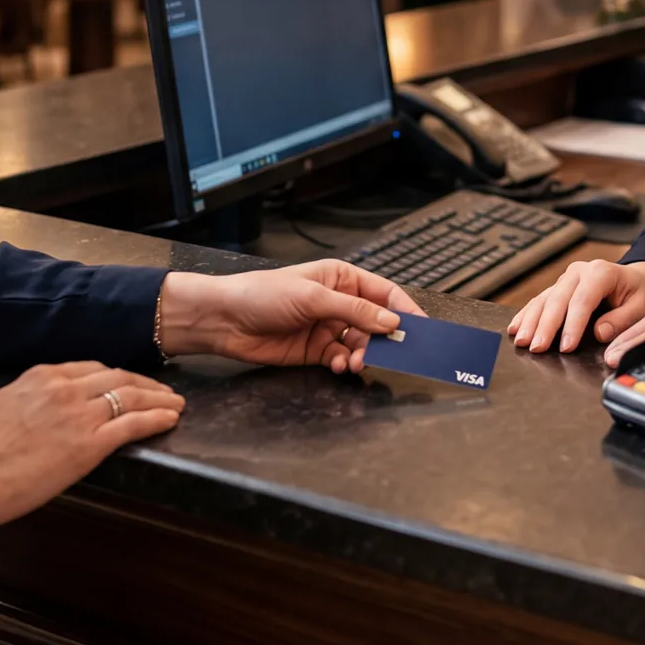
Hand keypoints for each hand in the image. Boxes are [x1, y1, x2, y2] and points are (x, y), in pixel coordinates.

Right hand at [0, 362, 184, 534]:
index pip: (92, 368)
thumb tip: (41, 401)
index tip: (129, 383)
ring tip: (176, 402)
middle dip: (145, 383)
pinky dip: (157, 418)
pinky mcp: (90, 444)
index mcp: (43, 376)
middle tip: (162, 390)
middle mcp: (66, 388)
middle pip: (118, 377)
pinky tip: (171, 418)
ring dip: (159, 398)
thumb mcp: (1, 404)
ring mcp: (80, 415)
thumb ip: (29, 396)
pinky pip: (133, 424)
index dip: (116, 376)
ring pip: (132, 396)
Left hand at [158, 262, 422, 373]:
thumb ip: (355, 310)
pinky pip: (342, 358)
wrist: (223, 320)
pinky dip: (345, 364)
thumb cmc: (261, 294)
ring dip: (363, 354)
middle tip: (388, 353)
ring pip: (360, 343)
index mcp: (341, 278)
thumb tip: (391, 321)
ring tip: (355, 362)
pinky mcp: (315, 351)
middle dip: (382, 338)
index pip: (383, 292)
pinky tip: (339, 366)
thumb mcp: (313, 297)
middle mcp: (337, 302)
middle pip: (375, 322)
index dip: (404, 308)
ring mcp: (327, 327)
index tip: (421, 327)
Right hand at [508, 259, 644, 354]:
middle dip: (546, 326)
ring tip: (521, 341)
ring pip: (544, 299)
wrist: (637, 277)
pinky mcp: (559, 286)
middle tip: (536, 348)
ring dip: (531, 321)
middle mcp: (580, 272)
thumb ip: (622, 320)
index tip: (566, 347)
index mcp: (601, 272)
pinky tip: (515, 327)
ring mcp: (567, 278)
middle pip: (558, 300)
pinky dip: (526, 314)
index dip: (573, 325)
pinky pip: (540, 300)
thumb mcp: (642, 306)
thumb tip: (598, 333)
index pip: (583, 300)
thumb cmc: (640, 292)